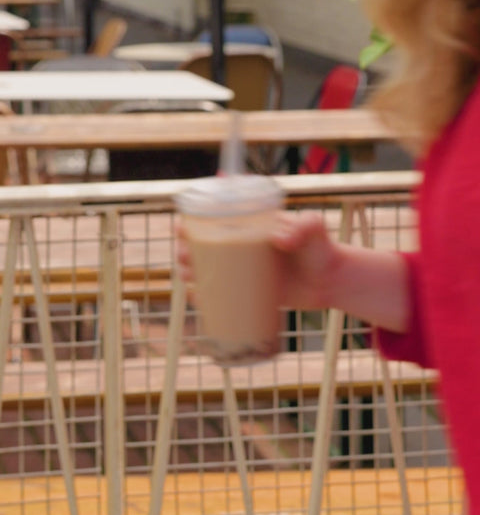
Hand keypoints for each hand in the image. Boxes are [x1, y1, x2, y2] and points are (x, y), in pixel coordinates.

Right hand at [176, 211, 341, 312]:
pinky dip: (204, 294)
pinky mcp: (250, 290)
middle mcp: (242, 245)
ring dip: (189, 270)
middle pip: (203, 244)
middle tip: (185, 258)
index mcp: (249, 224)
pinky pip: (220, 291)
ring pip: (207, 268)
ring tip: (188, 277)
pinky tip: (195, 298)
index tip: (182, 230)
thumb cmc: (322, 248)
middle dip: (185, 249)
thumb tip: (281, 240)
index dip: (192, 221)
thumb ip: (304, 227)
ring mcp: (245, 269)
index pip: (213, 217)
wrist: (333, 281)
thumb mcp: (313, 229)